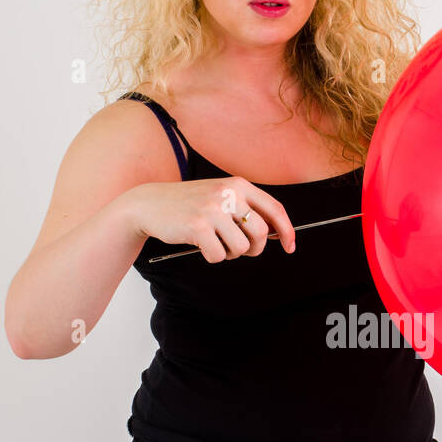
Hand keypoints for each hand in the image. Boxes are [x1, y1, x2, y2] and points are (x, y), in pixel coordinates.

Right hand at [127, 177, 296, 262]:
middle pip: (260, 233)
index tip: (290, 246)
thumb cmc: (190, 205)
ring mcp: (212, 209)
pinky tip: (200, 245)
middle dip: (254, 248)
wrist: (151, 203)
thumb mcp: (220, 196)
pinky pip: (219, 256)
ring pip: (240, 248)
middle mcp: (228, 193)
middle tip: (240, 249)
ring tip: (215, 243)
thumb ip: (245, 208)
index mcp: (238, 184)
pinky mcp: (197, 226)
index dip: (286, 230)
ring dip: (230, 253)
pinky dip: (212, 257)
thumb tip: (273, 234)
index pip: (274, 208)